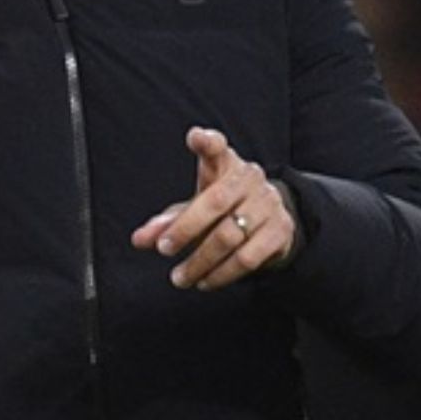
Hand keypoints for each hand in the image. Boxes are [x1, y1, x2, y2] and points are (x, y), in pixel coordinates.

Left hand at [130, 127, 298, 290]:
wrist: (270, 218)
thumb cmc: (223, 207)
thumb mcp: (194, 207)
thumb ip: (167, 222)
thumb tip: (140, 240)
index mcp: (225, 164)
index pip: (217, 147)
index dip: (207, 141)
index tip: (195, 137)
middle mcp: (250, 179)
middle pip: (216, 202)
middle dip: (186, 229)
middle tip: (164, 249)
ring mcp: (268, 204)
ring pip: (230, 236)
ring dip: (200, 262)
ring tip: (180, 277)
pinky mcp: (281, 231)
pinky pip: (248, 258)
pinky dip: (222, 275)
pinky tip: (206, 281)